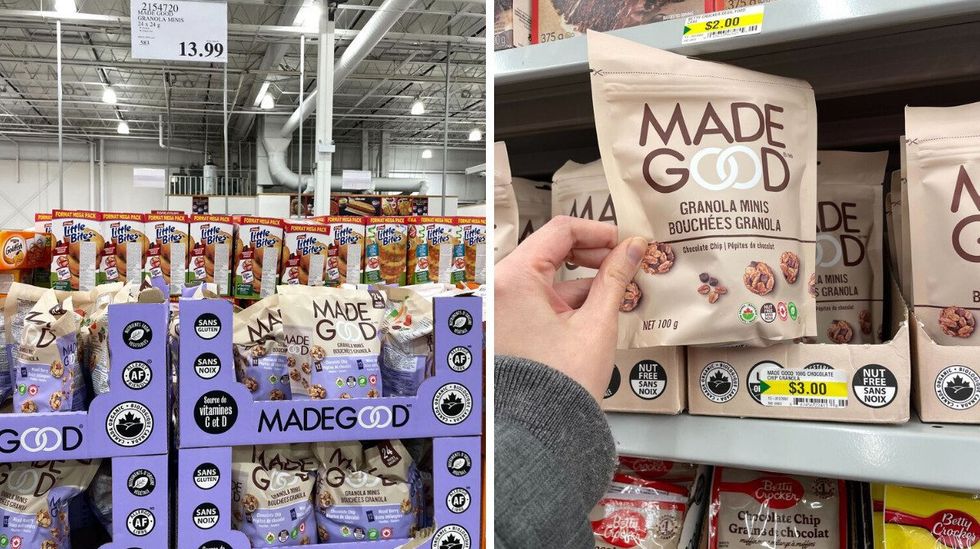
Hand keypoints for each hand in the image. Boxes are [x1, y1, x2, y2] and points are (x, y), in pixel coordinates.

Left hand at [494, 216, 646, 399]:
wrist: (539, 430)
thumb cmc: (562, 383)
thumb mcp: (596, 323)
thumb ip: (615, 279)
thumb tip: (632, 248)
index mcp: (515, 279)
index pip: (560, 230)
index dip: (599, 231)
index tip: (624, 241)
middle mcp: (501, 288)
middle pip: (552, 250)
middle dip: (592, 254)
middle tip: (624, 261)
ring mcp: (502, 307)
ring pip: (548, 275)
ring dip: (583, 278)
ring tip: (618, 287)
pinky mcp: (509, 324)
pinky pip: (540, 298)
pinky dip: (568, 298)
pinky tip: (598, 307)